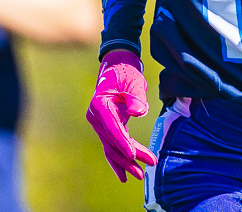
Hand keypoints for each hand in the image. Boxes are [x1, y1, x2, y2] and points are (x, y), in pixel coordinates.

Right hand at [86, 50, 156, 181]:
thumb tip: (138, 112)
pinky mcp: (106, 126)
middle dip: (129, 157)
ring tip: (139, 175)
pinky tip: (126, 173)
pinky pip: (112, 145)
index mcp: (100, 105)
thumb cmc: (126, 72)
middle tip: (145, 168)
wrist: (118, 66)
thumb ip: (136, 96)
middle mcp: (96, 116)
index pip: (112, 128)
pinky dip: (119, 158)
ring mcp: (99, 123)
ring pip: (112, 147)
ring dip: (125, 162)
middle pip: (112, 141)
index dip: (123, 142)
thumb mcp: (134, 80)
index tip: (134, 155)